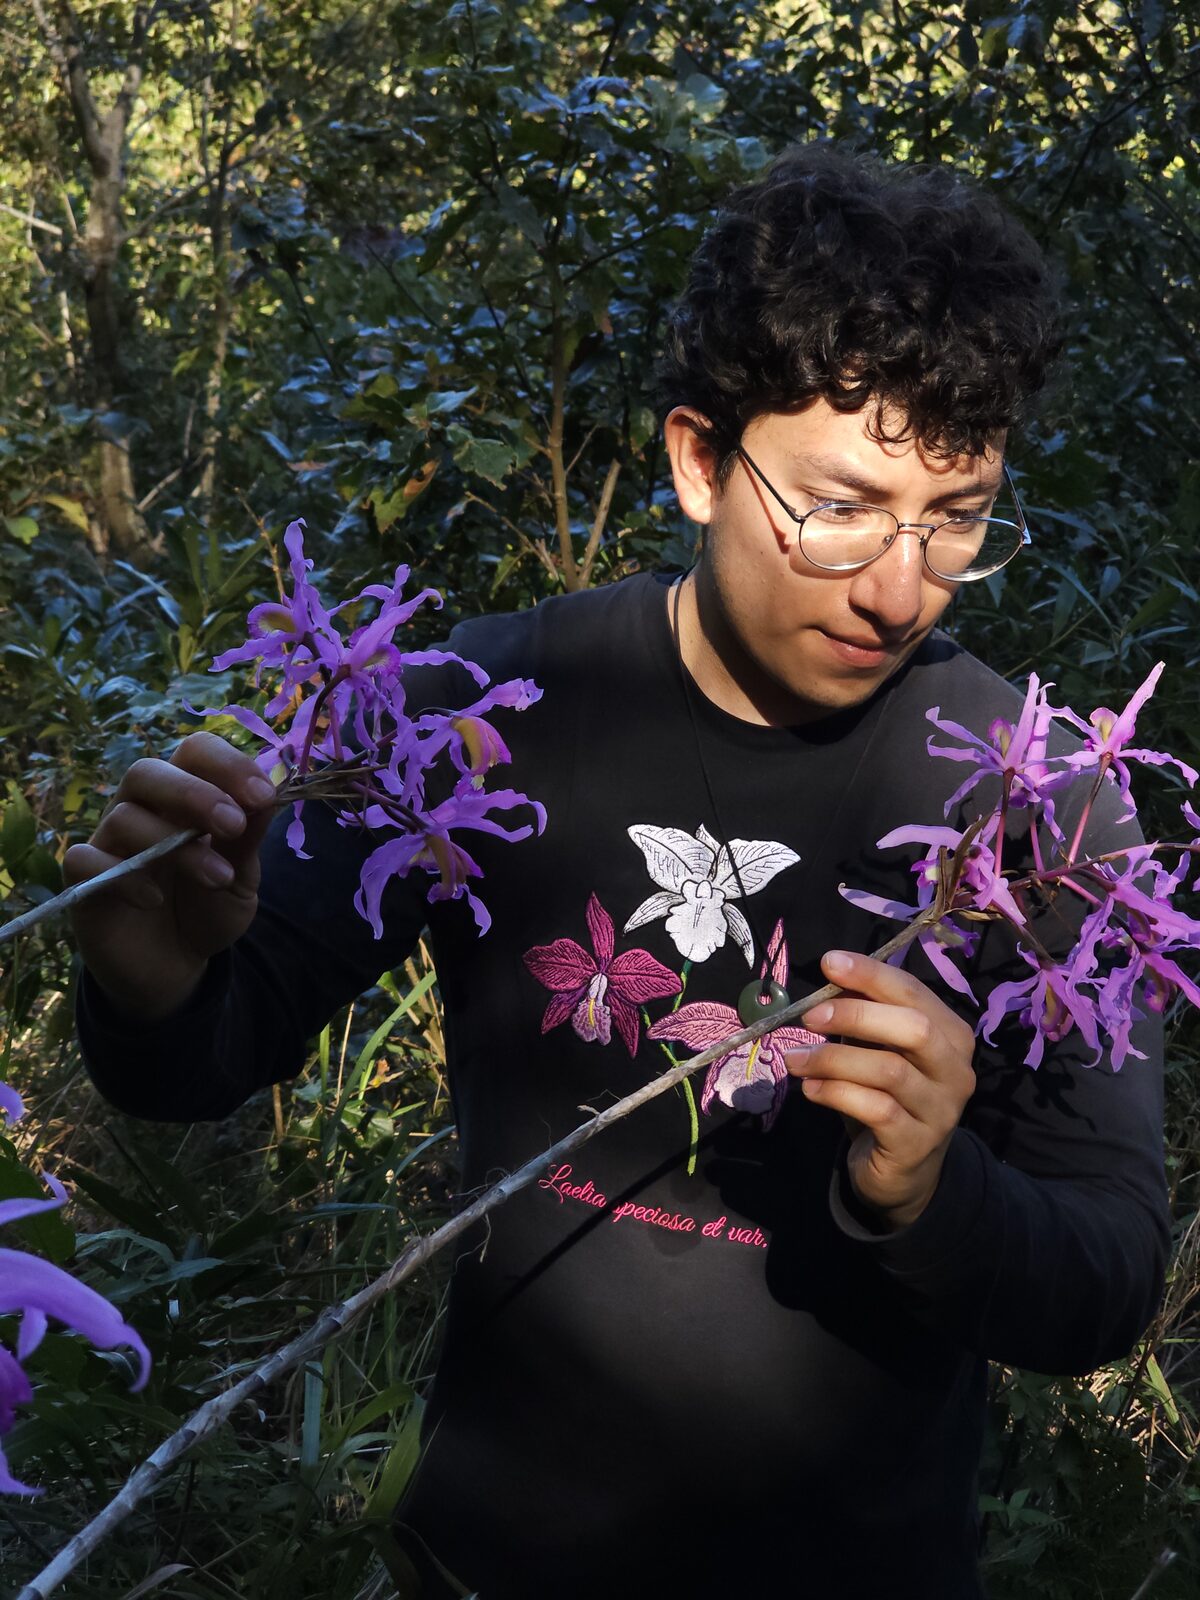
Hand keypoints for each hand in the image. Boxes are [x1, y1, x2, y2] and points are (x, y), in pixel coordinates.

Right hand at [64, 733, 277, 1021]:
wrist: (177, 966)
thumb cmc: (208, 909)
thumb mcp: (240, 879)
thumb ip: (248, 841)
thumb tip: (268, 798)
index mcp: (184, 798)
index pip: (194, 753)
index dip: (227, 764)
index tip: (264, 796)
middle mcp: (142, 810)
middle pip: (147, 771)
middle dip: (194, 793)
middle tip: (233, 826)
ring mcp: (109, 843)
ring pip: (123, 816)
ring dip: (176, 845)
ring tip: (217, 878)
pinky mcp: (85, 880)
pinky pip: (85, 860)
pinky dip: (124, 877)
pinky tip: (155, 899)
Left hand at [784, 949, 976, 1230]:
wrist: (903, 1171)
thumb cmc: (888, 1097)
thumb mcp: (879, 1051)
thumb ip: (865, 1016)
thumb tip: (832, 979)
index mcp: (951, 1035)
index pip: (915, 992)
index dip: (872, 975)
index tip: (829, 964)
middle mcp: (956, 1070)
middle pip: (913, 1028)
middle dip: (856, 1015)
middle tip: (809, 1016)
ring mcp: (941, 1109)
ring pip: (889, 1070)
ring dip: (833, 1058)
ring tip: (795, 1059)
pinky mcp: (916, 1143)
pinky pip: (876, 1109)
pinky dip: (836, 1093)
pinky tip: (810, 1090)